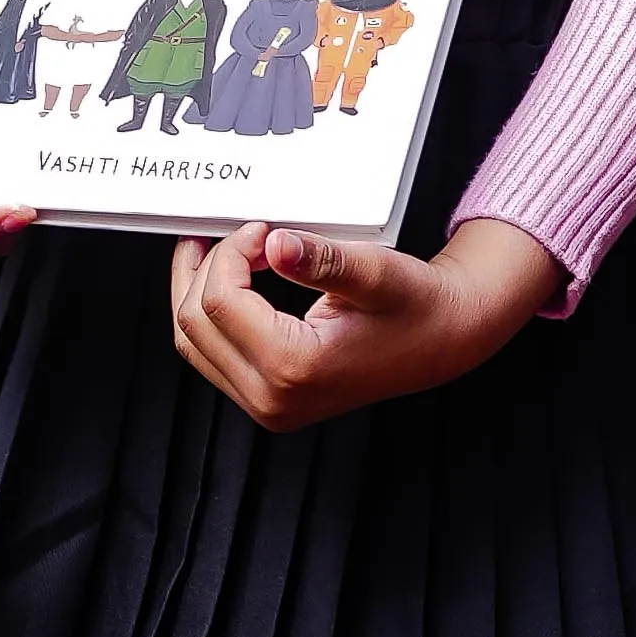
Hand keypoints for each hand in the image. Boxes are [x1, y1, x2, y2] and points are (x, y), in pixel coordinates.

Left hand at [168, 213, 563, 432]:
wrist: (443, 341)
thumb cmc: (417, 306)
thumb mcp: (375, 272)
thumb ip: (323, 259)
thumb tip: (277, 244)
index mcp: (294, 368)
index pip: (219, 301)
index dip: (230, 252)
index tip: (262, 229)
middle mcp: (272, 400)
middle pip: (193, 324)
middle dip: (207, 268)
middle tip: (245, 236)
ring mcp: (266, 407)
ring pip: (191, 343)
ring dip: (196, 291)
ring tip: (222, 251)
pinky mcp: (266, 402)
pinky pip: (210, 356)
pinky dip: (210, 315)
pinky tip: (230, 282)